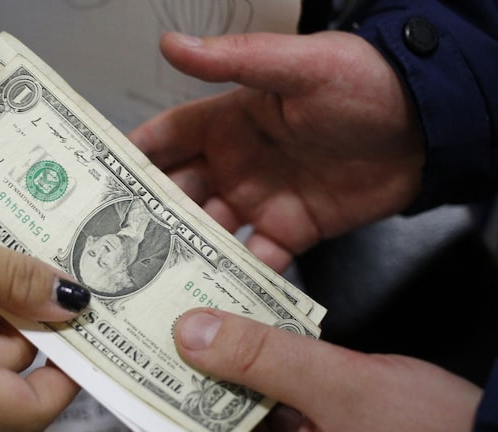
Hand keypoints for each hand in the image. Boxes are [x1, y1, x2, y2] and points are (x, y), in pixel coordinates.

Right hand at [129, 31, 424, 270]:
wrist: (428, 126)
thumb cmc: (364, 83)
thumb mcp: (298, 66)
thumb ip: (234, 61)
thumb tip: (171, 44)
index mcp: (226, 122)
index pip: (164, 141)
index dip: (131, 161)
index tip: (95, 186)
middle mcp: (234, 163)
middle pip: (178, 196)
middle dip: (149, 219)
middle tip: (117, 249)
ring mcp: (260, 199)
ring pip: (210, 233)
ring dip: (186, 255)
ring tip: (157, 283)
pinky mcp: (291, 229)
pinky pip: (256, 258)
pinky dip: (238, 277)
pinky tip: (218, 295)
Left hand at [174, 309, 480, 431]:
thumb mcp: (346, 390)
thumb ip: (264, 358)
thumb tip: (191, 332)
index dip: (165, 390)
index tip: (143, 344)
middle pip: (216, 424)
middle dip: (200, 369)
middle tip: (176, 313)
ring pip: (246, 414)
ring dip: (235, 369)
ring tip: (208, 314)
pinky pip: (279, 413)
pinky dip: (270, 378)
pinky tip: (258, 337)